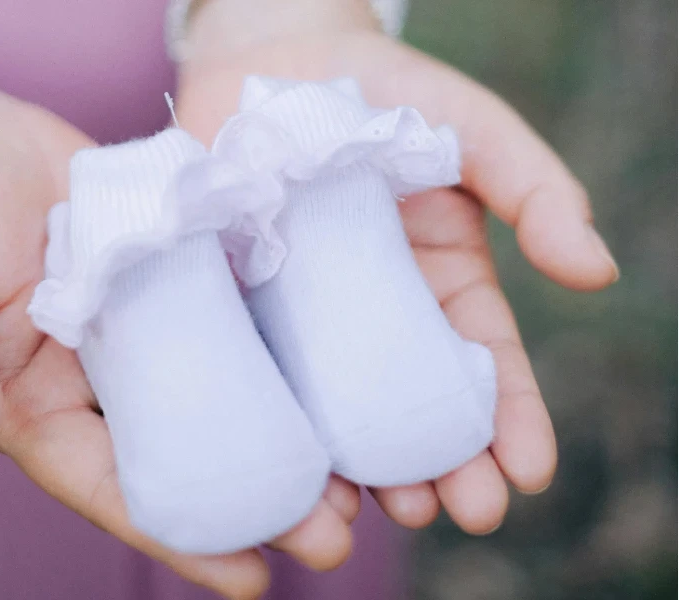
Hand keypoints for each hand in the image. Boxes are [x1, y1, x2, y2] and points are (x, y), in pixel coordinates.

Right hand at [0, 86, 358, 599]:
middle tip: (335, 540)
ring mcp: (149, 330)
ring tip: (360, 482)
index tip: (253, 582)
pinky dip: (284, 352)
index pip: (114, 487)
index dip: (180, 537)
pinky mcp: (179, 278)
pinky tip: (343, 375)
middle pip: (187, 453)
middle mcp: (105, 382)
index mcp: (41, 407)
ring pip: (226, 397)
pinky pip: (235, 320)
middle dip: (257, 504)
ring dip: (287, 440)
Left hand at [175, 30, 618, 533]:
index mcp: (440, 284)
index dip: (512, 423)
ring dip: (365, 470)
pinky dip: (284, 428)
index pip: (487, 367)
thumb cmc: (384, 89)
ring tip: (378, 512)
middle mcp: (375, 315)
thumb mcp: (474, 131)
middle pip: (415, 409)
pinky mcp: (243, 305)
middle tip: (452, 513)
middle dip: (442, 468)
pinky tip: (296, 471)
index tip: (526, 475)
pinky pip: (265, 376)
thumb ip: (539, 191)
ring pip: (341, 412)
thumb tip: (597, 271)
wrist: (275, 58)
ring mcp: (307, 317)